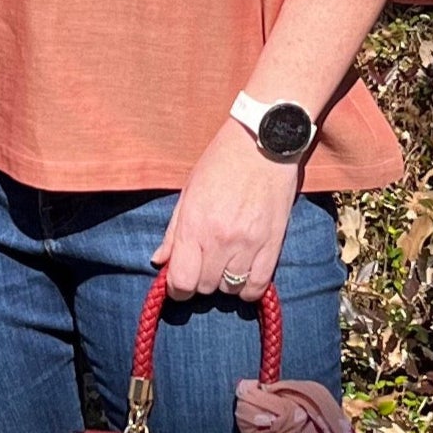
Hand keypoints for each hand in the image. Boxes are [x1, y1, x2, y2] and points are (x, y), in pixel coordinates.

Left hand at [154, 120, 301, 301]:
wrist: (263, 143)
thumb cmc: (221, 162)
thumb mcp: (188, 192)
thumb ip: (173, 232)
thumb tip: (159, 261)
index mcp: (194, 225)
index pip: (180, 281)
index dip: (176, 288)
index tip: (179, 280)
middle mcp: (220, 239)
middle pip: (204, 287)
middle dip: (199, 280)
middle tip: (203, 263)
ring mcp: (248, 244)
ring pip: (230, 289)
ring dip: (224, 281)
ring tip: (225, 263)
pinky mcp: (273, 244)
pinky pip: (258, 285)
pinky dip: (248, 288)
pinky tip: (244, 274)